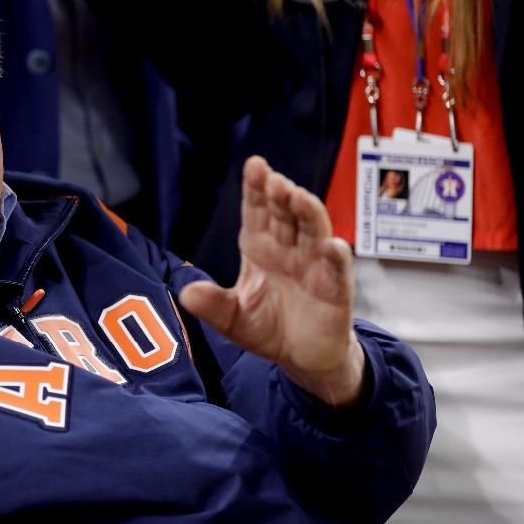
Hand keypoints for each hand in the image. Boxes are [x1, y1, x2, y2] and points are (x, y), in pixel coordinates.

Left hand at [179, 156, 365, 407]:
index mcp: (260, 248)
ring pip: (313, 231)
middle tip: (274, 180)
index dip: (256, 189)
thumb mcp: (232, 318)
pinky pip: (337, 269)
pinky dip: (336, 256)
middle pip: (285, 215)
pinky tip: (331, 245)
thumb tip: (186, 293)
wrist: (302, 358)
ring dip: (307, 213)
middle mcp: (288, 250)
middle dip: (280, 195)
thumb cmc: (268, 328)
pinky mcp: (335, 290)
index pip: (257, 212)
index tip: (254, 165)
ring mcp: (314, 266)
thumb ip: (212, 305)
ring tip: (298, 197)